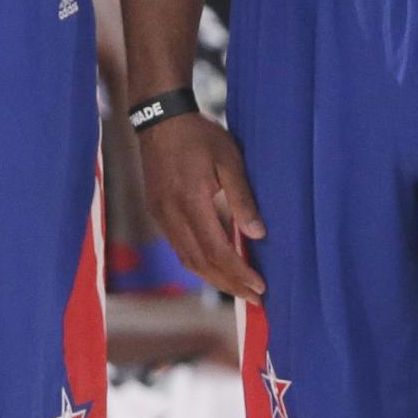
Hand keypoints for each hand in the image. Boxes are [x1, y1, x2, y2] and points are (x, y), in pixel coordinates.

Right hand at [136, 113, 265, 301]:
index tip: (260, 287)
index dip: (239, 273)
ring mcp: (161, 215)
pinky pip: (179, 247)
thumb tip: (258, 234)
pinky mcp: (158, 213)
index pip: (217, 250)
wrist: (159, 119)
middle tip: (254, 298)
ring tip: (239, 289)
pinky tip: (216, 266)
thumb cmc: (199, 135)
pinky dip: (199, 263)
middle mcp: (172, 214)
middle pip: (201, 263)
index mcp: (191, 201)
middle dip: (229, 284)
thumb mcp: (229, 159)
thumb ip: (242, 197)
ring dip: (214, 278)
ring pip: (187, 259)